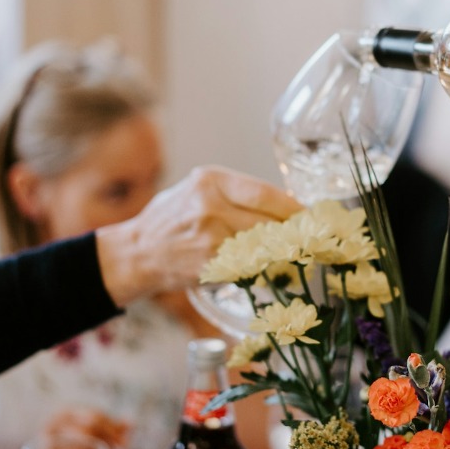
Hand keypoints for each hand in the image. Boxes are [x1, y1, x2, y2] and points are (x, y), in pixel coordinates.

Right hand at [43, 406, 130, 448]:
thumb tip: (131, 423)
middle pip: (89, 432)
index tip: (125, 445)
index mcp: (63, 414)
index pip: (94, 417)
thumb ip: (110, 428)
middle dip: (108, 446)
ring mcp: (43, 446)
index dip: (113, 430)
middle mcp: (51, 427)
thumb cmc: (69, 448)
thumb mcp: (86, 433)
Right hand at [96, 166, 300, 305]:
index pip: (266, 194)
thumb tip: (284, 205)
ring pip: (264, 245)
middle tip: (312, 238)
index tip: (311, 215)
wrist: (138, 252)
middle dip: (294, 231)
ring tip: (296, 252)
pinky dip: (265, 267)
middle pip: (269, 221)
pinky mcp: (210, 264)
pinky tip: (273, 267)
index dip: (294, 207)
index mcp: (210, 181)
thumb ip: (235, 194)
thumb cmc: (172, 219)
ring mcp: (211, 237)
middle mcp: (211, 206)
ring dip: (284, 252)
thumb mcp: (199, 190)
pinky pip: (250, 266)